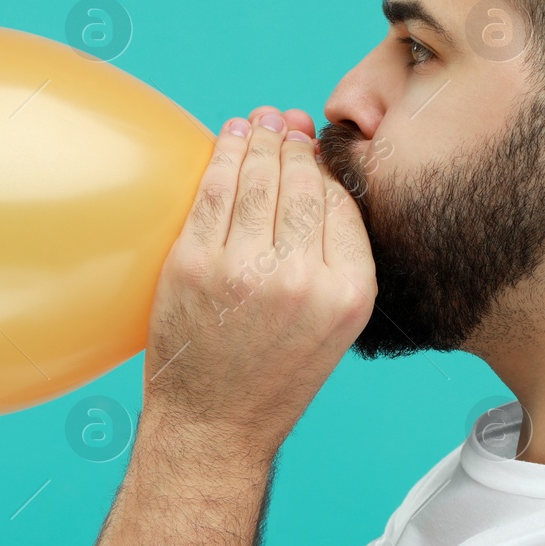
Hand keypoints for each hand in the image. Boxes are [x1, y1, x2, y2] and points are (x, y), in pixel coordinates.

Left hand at [141, 107, 376, 460]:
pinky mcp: (195, 265)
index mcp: (349, 293)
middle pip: (303, 183)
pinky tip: (230, 136)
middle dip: (294, 143)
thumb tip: (323, 176)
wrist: (215, 425)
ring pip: (258, 179)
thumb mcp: (335, 326)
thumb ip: (336, 258)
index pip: (343, 203)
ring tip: (260, 120)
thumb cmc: (274, 375)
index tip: (315, 143)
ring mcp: (245, 270)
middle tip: (285, 121)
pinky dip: (223, 155)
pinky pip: (214, 192)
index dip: (327, 166)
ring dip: (259, 139)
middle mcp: (303, 280)